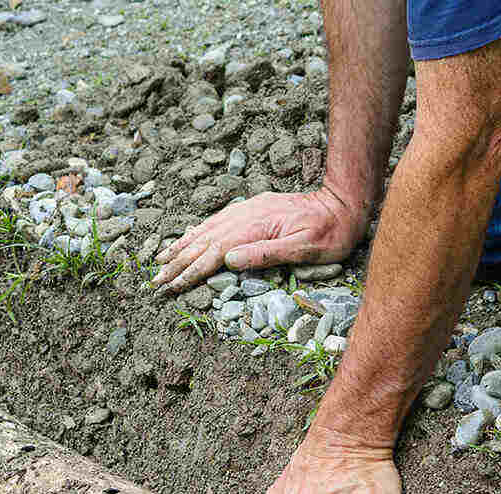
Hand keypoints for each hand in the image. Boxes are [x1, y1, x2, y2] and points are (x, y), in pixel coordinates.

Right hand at [151, 186, 368, 295]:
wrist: (344, 201)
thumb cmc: (331, 231)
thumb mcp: (306, 248)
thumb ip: (266, 253)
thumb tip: (228, 259)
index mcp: (255, 228)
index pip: (213, 253)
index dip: (190, 271)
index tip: (170, 285)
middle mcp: (246, 216)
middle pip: (203, 241)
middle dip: (177, 261)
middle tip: (155, 279)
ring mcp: (248, 210)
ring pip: (206, 229)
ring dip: (182, 245)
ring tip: (161, 258)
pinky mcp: (253, 209)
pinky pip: (217, 220)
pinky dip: (198, 231)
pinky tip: (188, 237)